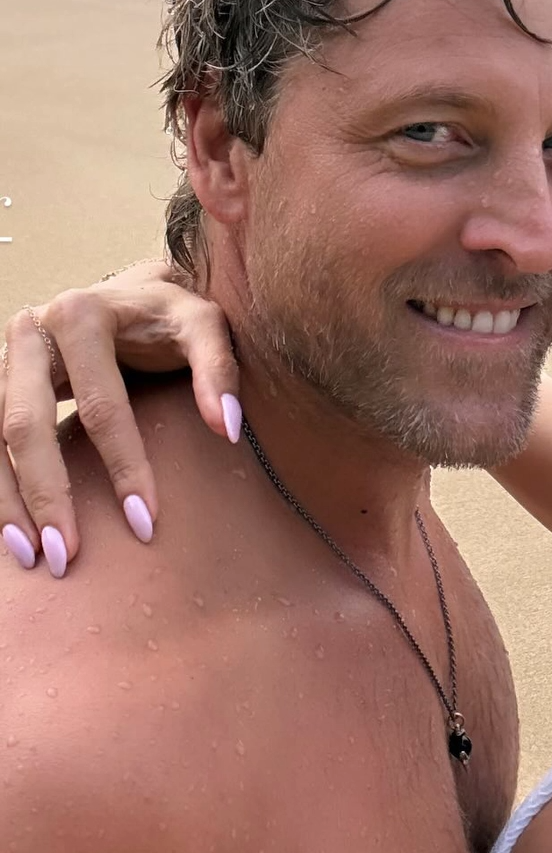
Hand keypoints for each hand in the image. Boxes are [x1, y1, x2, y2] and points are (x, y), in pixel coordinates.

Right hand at [0, 262, 239, 574]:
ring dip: (8, 501)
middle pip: (27, 422)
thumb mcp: (204, 325)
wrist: (130, 295)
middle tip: (66, 556)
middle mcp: (32, 332)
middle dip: (47, 493)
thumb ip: (218, 368)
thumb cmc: (170, 318)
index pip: (101, 405)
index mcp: (81, 315)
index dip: (124, 465)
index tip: (145, 523)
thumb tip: (228, 426)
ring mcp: (6, 358)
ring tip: (32, 557)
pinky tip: (14, 533)